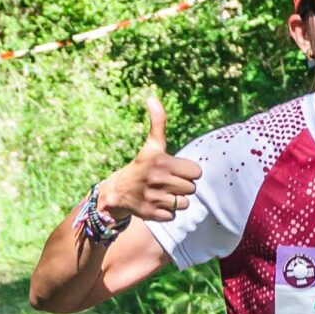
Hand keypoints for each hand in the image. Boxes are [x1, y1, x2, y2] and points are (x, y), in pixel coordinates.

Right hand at [101, 94, 202, 224]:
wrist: (117, 191)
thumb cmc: (142, 166)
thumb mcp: (152, 145)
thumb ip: (158, 123)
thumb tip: (152, 97)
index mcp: (162, 162)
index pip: (196, 172)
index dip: (188, 172)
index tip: (176, 170)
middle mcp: (158, 180)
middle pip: (192, 188)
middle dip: (182, 186)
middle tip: (168, 182)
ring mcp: (154, 198)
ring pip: (184, 203)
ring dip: (176, 200)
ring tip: (163, 193)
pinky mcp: (151, 214)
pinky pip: (173, 216)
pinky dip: (167, 212)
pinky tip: (157, 204)